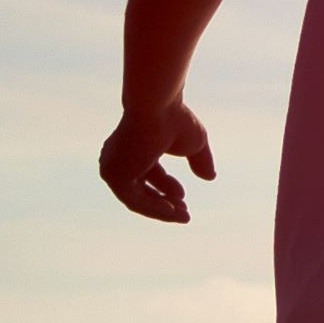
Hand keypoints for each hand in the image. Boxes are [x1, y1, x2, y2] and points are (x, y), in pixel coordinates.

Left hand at [98, 101, 215, 223]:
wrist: (157, 106)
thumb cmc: (174, 118)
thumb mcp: (194, 143)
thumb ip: (199, 160)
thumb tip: (210, 177)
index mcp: (132, 148)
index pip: (147, 174)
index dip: (166, 188)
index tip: (183, 198)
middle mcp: (118, 159)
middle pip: (139, 190)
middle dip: (162, 203)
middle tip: (183, 212)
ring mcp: (113, 168)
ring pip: (136, 199)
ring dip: (160, 210)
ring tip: (183, 216)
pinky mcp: (116, 176)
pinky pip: (134, 201)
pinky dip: (154, 208)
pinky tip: (172, 211)